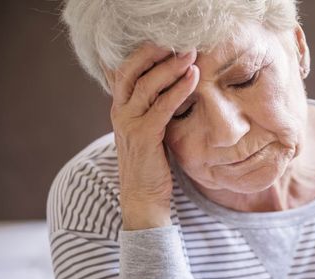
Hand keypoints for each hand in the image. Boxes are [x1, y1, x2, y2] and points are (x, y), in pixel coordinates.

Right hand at [103, 43, 199, 229]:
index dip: (144, 55)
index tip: (167, 44)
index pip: (126, 71)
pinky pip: (163, 106)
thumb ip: (155, 111)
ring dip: (171, 67)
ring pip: (148, 85)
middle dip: (156, 53)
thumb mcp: (150, 132)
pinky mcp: (144, 135)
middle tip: (181, 44)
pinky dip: (179, 89)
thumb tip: (173, 91)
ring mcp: (129, 123)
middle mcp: (120, 112)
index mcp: (120, 109)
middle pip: (132, 71)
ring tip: (192, 55)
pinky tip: (194, 78)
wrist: (143, 198)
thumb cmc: (151, 165)